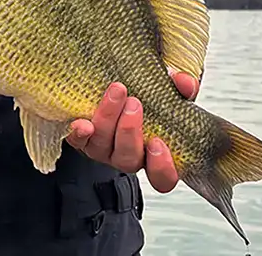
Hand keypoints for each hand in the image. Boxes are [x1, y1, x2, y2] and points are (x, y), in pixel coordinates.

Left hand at [66, 70, 199, 192]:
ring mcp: (103, 149)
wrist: (117, 86)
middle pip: (128, 160)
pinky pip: (77, 141)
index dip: (161, 167)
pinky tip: (82, 122)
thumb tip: (184, 83)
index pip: (162, 178)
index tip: (157, 142)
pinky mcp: (82, 138)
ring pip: (102, 146)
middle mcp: (127, 156)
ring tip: (118, 90)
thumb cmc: (149, 94)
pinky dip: (78, 133)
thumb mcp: (171, 90)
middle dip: (130, 132)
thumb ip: (182, 87)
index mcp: (154, 154)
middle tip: (135, 103)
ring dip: (108, 119)